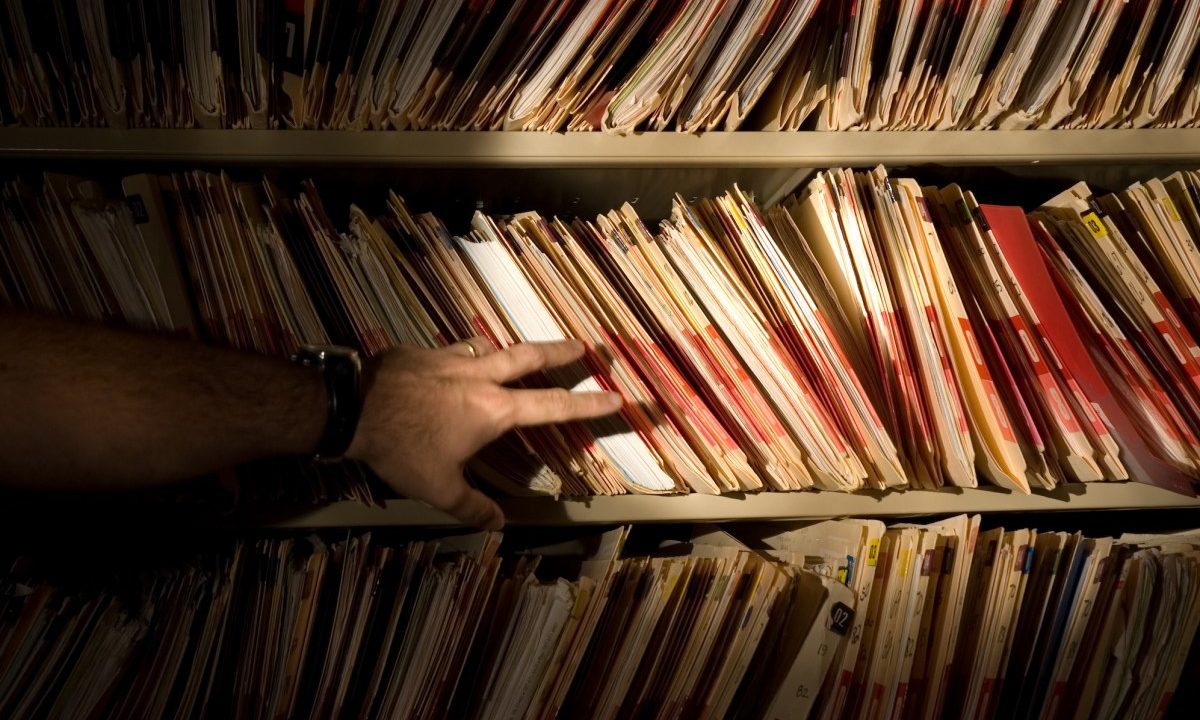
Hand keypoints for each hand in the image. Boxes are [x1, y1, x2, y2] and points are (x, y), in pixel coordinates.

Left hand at [346, 338, 620, 529]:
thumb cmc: (401, 449)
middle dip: (560, 352)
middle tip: (584, 346)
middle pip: (529, 357)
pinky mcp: (421, 352)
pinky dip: (462, 356)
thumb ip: (472, 507)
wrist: (352, 407)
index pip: (552, 406)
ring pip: (490, 348)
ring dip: (507, 351)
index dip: (588, 404)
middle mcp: (479, 377)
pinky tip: (452, 363)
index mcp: (493, 410)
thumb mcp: (438, 489)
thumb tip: (498, 525)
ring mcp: (450, 359)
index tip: (616, 396)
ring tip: (512, 354)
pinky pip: (452, 350)